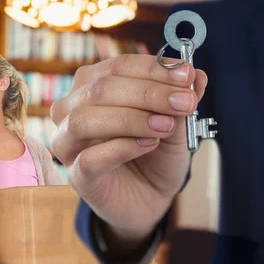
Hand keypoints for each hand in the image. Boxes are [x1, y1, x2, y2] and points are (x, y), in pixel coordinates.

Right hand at [50, 54, 206, 241]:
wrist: (150, 196)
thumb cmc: (154, 153)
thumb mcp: (175, 122)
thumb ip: (180, 99)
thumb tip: (195, 76)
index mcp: (91, 86)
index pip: (116, 67)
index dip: (151, 69)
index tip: (186, 76)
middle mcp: (71, 110)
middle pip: (99, 89)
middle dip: (147, 93)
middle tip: (184, 102)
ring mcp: (68, 143)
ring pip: (84, 120)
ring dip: (130, 119)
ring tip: (165, 126)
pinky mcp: (76, 176)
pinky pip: (89, 158)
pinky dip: (121, 148)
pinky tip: (148, 145)